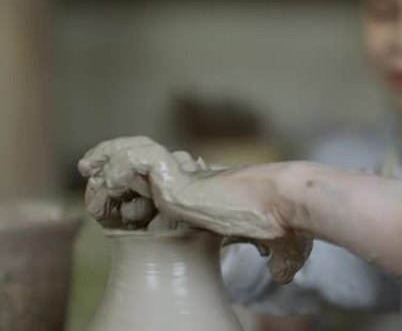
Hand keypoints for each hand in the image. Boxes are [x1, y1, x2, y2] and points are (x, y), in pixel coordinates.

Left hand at [78, 136, 311, 282]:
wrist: (285, 204)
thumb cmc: (285, 221)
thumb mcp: (280, 244)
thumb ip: (278, 259)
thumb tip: (282, 276)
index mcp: (211, 194)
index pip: (169, 181)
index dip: (142, 185)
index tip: (124, 199)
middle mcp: (195, 180)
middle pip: (147, 161)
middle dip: (118, 161)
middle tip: (92, 170)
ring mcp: (185, 177)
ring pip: (137, 154)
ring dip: (110, 157)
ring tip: (87, 166)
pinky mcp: (178, 177)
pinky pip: (135, 164)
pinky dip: (116, 168)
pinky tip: (103, 180)